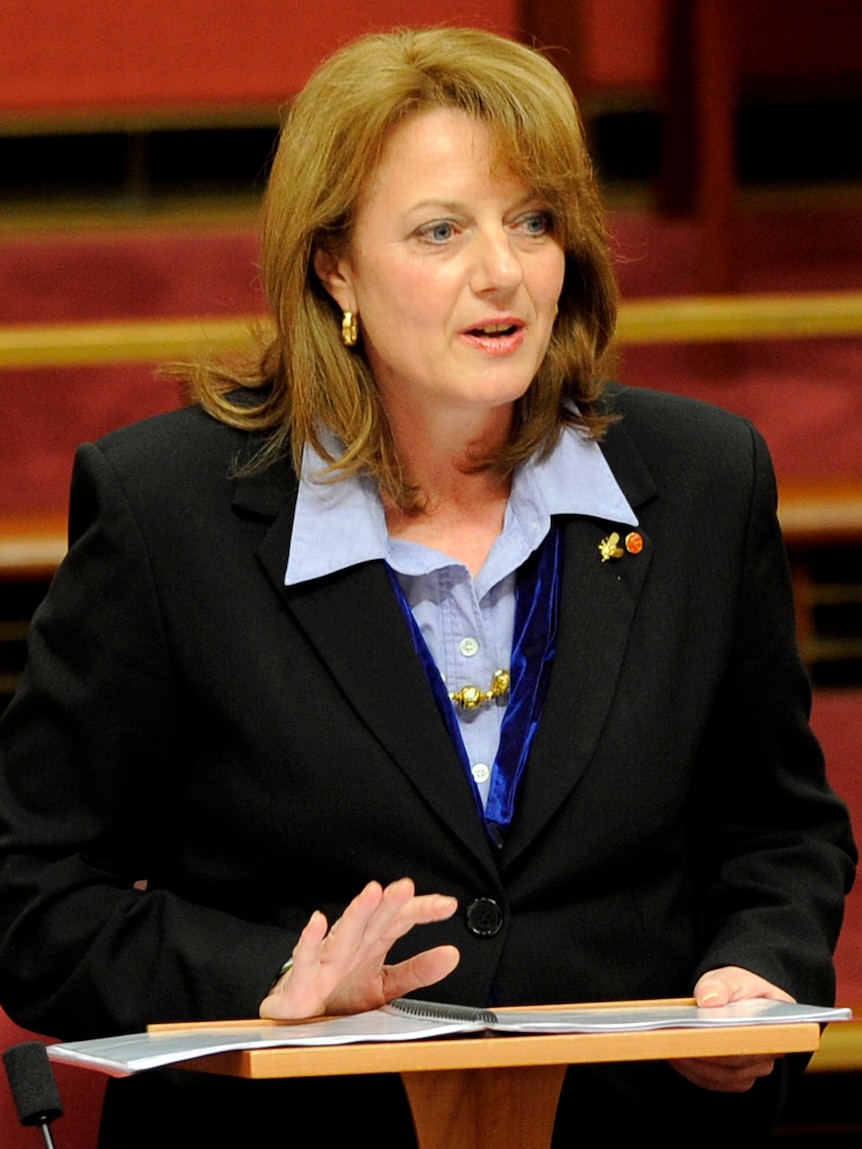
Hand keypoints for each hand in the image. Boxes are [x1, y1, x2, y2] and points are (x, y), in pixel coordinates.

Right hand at [259, 877, 459, 1019]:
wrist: (299, 1013)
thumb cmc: (340, 993)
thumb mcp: (386, 985)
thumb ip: (417, 971)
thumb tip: (451, 955)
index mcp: (374, 943)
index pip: (401, 920)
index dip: (423, 910)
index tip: (448, 905)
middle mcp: (353, 944)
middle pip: (375, 919)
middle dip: (390, 902)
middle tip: (407, 887)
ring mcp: (328, 958)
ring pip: (345, 932)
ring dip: (358, 912)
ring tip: (373, 893)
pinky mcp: (304, 977)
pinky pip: (307, 957)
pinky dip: (311, 940)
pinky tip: (317, 922)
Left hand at [669, 965, 795, 1091]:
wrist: (737, 995)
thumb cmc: (737, 986)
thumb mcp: (730, 977)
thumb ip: (720, 985)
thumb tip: (708, 1000)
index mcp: (781, 1025)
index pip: (756, 1041)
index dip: (729, 1044)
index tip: (700, 1038)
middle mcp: (772, 1052)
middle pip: (737, 1063)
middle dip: (705, 1054)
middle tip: (675, 1043)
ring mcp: (755, 1068)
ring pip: (724, 1077)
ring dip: (696, 1066)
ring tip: (670, 1048)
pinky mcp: (736, 1077)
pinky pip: (715, 1082)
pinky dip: (694, 1072)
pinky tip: (675, 1057)